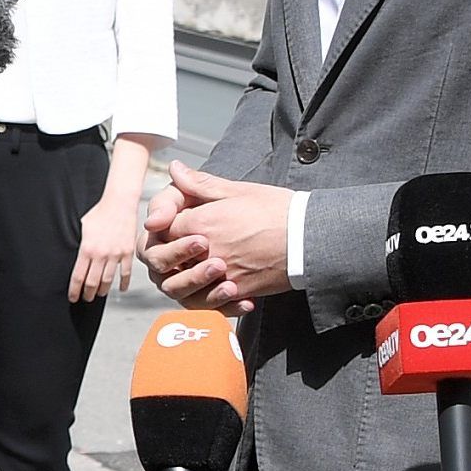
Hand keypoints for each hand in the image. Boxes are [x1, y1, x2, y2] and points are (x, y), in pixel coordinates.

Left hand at [71, 193, 140, 301]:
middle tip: (85, 298)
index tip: (73, 298)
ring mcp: (115, 254)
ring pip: (108, 280)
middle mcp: (101, 254)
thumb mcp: (82, 228)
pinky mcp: (128, 252)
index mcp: (86, 249)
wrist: (119, 203)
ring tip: (98, 294)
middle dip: (87, 294)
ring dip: (102, 291)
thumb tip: (74, 258)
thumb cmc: (99, 213)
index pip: (78, 276)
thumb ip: (80, 245)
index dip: (74, 290)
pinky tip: (121, 289)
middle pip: (92, 282)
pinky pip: (125, 273)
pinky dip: (123, 283)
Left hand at [144, 164, 293, 313]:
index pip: (160, 230)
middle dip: (165, 256)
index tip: (173, 228)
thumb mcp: (237, 190)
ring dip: (182, 279)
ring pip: (178, 287)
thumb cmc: (277, 209)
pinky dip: (206, 298)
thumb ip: (199, 183)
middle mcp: (203, 250)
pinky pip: (206, 302)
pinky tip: (217, 287)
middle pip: (162, 261)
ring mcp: (218, 274)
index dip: (162, 229)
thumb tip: (174, 169)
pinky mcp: (234, 291)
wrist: (311, 237)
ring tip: (197, 269)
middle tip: (180, 252)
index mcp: (200, 222)